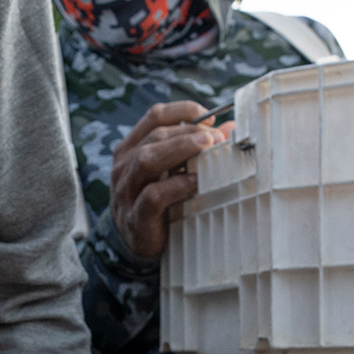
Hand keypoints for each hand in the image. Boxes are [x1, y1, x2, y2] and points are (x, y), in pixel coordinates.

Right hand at [107, 101, 227, 259]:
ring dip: (180, 149)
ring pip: (147, 160)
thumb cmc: (157, 201)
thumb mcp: (172, 170)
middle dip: (188, 132)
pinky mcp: (135, 216)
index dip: (183, 111)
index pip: (154, 117)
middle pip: (154, 136)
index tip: (209, 117)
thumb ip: (193, 149)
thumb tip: (229, 129)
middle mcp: (124, 165)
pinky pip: (153, 196)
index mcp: (131, 148)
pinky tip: (197, 182)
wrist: (136, 242)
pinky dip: (177, 186)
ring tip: (207, 146)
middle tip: (216, 136)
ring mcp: (126, 191)